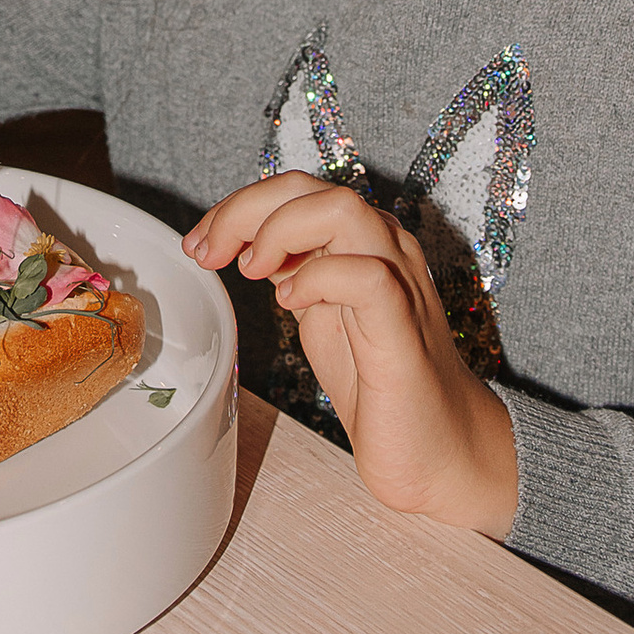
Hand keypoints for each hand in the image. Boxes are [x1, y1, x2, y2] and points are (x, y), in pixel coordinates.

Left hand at [184, 172, 521, 535]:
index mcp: (360, 241)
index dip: (238, 207)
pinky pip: (365, 274)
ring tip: (249, 271)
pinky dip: (318, 278)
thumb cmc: (379, 381)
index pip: (295, 190)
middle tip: (207, 253)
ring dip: (279, 230)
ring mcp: (400, 279)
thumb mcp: (317, 313)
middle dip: (244, 210)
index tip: (198, 244)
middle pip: (310, 187)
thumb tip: (241, 243)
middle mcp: (384, 247)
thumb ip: (289, 271)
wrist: (434, 445)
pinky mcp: (402, 323)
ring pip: (342, 209)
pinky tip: (290, 304)